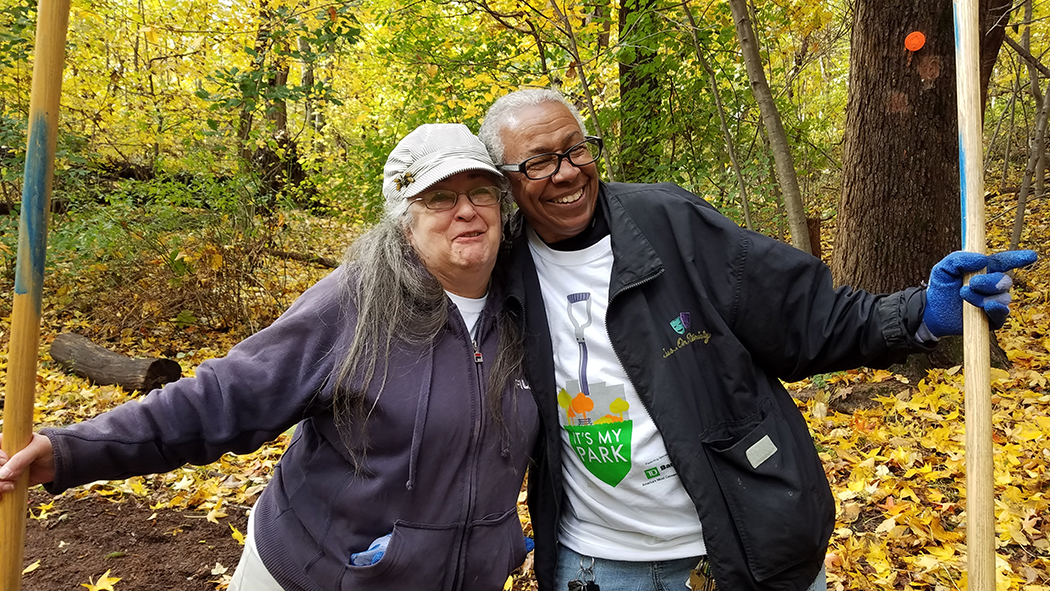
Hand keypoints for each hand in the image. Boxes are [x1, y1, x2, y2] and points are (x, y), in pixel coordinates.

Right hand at [0, 432, 55, 496]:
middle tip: (11, 477)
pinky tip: (8, 491)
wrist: (61, 463)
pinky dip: (0, 492)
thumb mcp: (38, 448)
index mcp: (4, 442)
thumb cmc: (50, 448)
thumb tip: (2, 475)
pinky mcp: (6, 482)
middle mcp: (0, 456)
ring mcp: (2, 470)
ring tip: (11, 486)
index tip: (7, 460)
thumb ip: (21, 459)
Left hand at [922, 250, 1037, 337]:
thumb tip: (982, 258)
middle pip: (1005, 280)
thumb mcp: (943, 268)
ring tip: (964, 295)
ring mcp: (993, 303)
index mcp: (984, 271)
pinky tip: (988, 307)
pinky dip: (996, 310)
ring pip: (1002, 298)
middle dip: (990, 281)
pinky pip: (1001, 314)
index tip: (1031, 256)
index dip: (1018, 258)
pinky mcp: (991, 319)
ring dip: (984, 296)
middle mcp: (993, 286)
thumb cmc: (940, 288)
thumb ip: (959, 258)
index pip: (1005, 262)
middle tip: (972, 283)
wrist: (931, 312)